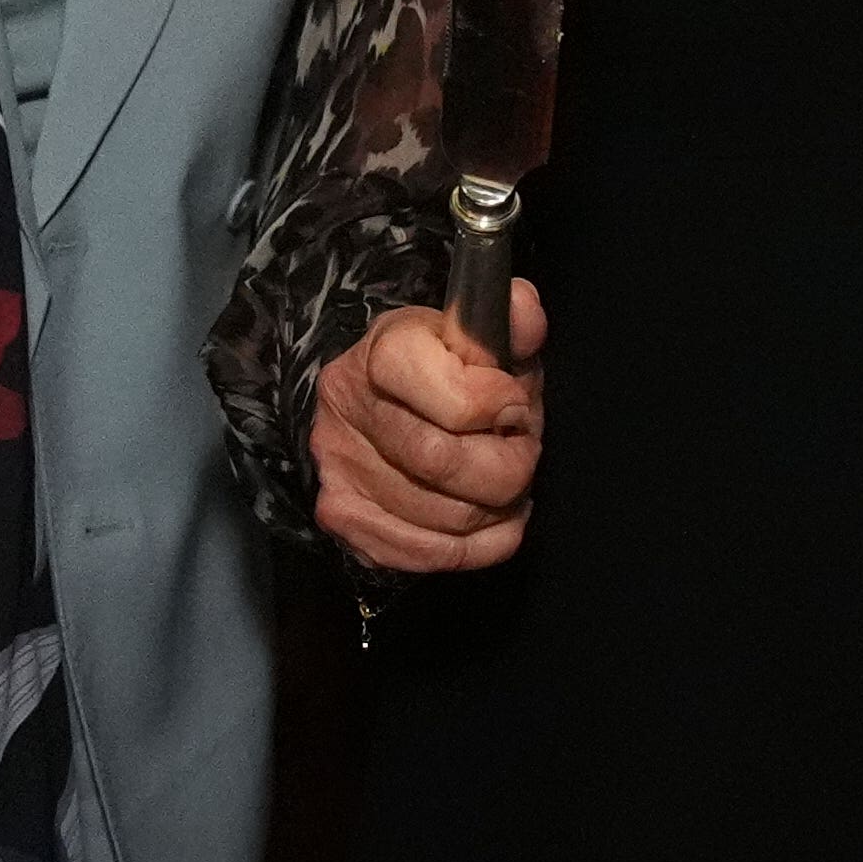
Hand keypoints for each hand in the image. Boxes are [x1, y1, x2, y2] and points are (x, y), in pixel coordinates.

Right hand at [312, 291, 545, 575]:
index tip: (516, 406)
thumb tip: (524, 308)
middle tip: (521, 453)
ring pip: (442, 518)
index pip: (453, 397)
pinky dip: (476, 547)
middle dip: (507, 466)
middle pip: (443, 462)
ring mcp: (338, 466)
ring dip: (495, 509)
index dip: (501, 408)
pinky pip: (425, 554)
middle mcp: (347, 406)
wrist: (388, 405)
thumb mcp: (485, 340)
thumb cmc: (450, 374)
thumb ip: (511, 325)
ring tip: (503, 484)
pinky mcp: (342, 516)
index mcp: (383, 350)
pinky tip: (490, 522)